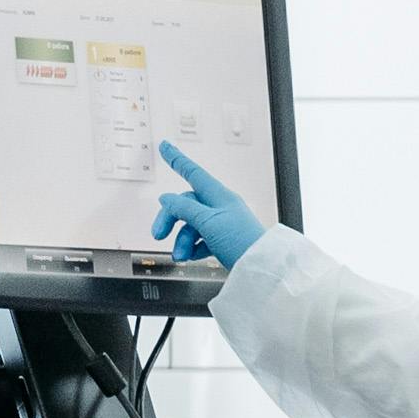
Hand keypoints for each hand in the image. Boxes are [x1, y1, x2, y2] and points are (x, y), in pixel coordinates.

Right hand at [153, 141, 264, 269]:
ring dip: (181, 241)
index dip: (177, 159)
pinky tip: (191, 257)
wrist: (260, 270)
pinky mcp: (224, 242)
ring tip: (181, 256)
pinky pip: (201, 241)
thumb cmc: (242, 242)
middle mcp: (221, 207)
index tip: (165, 147)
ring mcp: (222, 225)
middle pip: (186, 205)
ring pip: (191, 226)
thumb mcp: (207, 221)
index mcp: (219, 196)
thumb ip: (184, 208)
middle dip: (170, 219)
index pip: (193, 172)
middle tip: (158, 234)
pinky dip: (193, 248)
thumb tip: (167, 198)